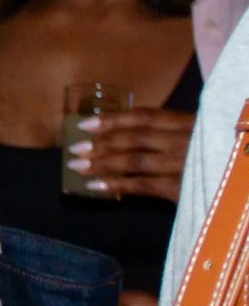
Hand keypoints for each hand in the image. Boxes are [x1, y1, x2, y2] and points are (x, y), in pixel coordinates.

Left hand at [68, 108, 195, 202]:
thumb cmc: (229, 158)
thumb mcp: (204, 136)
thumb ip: (175, 133)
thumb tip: (130, 134)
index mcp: (190, 123)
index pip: (144, 117)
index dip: (113, 119)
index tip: (85, 124)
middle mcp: (185, 140)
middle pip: (135, 138)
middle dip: (102, 142)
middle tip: (75, 148)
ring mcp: (184, 164)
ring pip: (134, 160)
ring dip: (102, 163)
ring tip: (77, 166)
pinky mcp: (182, 189)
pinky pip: (142, 185)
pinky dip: (116, 184)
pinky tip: (94, 185)